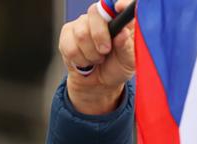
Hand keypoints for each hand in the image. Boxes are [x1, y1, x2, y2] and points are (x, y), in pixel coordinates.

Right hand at [59, 0, 134, 114]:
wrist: (99, 83)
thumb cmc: (117, 68)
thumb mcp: (129, 62)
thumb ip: (127, 47)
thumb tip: (123, 33)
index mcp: (120, 21)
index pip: (120, 5)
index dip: (120, 4)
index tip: (120, 8)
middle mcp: (101, 18)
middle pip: (95, 13)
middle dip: (100, 36)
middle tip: (105, 52)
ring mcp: (83, 23)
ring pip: (81, 33)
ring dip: (91, 54)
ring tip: (97, 60)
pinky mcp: (68, 33)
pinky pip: (70, 46)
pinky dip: (80, 59)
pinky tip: (86, 62)